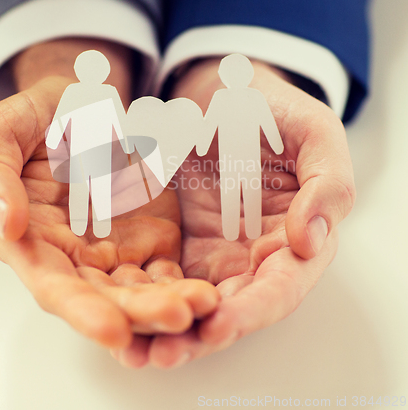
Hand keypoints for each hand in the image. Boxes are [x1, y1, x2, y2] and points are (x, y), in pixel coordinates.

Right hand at [0, 39, 218, 349]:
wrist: (83, 105)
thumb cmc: (38, 120)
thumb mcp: (3, 133)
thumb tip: (6, 225)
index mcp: (32, 238)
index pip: (53, 284)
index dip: (80, 309)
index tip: (113, 329)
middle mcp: (74, 255)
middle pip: (104, 296)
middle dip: (139, 313)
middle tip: (178, 317)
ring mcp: (115, 249)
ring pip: (139, 289)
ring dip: (169, 303)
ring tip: (202, 304)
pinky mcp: (149, 237)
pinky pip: (166, 269)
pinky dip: (184, 283)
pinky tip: (207, 289)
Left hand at [112, 58, 354, 366]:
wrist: (221, 92)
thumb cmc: (273, 109)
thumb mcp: (314, 132)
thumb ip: (327, 183)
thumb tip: (310, 240)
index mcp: (295, 236)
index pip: (280, 285)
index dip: (253, 309)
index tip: (220, 324)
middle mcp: (254, 254)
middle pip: (232, 308)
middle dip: (200, 335)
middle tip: (163, 354)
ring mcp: (214, 250)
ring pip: (193, 301)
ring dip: (166, 330)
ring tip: (134, 351)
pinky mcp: (178, 241)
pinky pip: (162, 276)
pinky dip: (144, 298)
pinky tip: (119, 313)